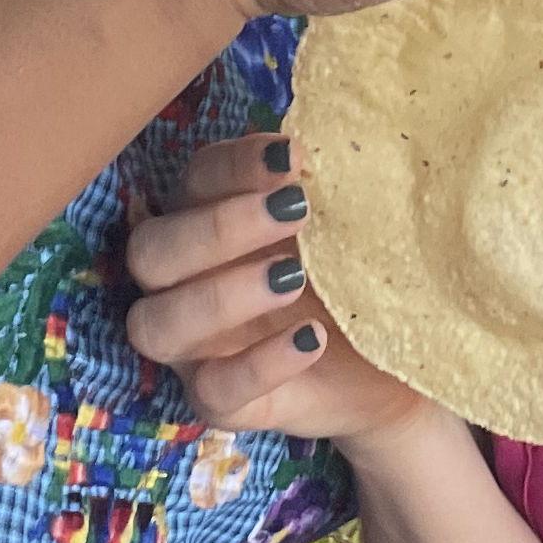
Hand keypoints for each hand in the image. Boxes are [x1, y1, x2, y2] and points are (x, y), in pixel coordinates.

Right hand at [123, 131, 429, 446]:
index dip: (233, 165)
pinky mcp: (221, 403)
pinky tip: (312, 340)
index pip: (194, 180)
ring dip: (219, 297)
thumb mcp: (352, 231)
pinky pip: (211, 391)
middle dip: (217, 228)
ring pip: (156, 324)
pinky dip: (258, 364)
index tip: (294, 155)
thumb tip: (346, 139)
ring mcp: (195, 348)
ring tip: (294, 278)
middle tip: (295, 212)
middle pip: (150, 251)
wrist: (392, 372)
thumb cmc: (358, 282)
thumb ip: (334, 191)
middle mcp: (186, 282)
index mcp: (211, 222)